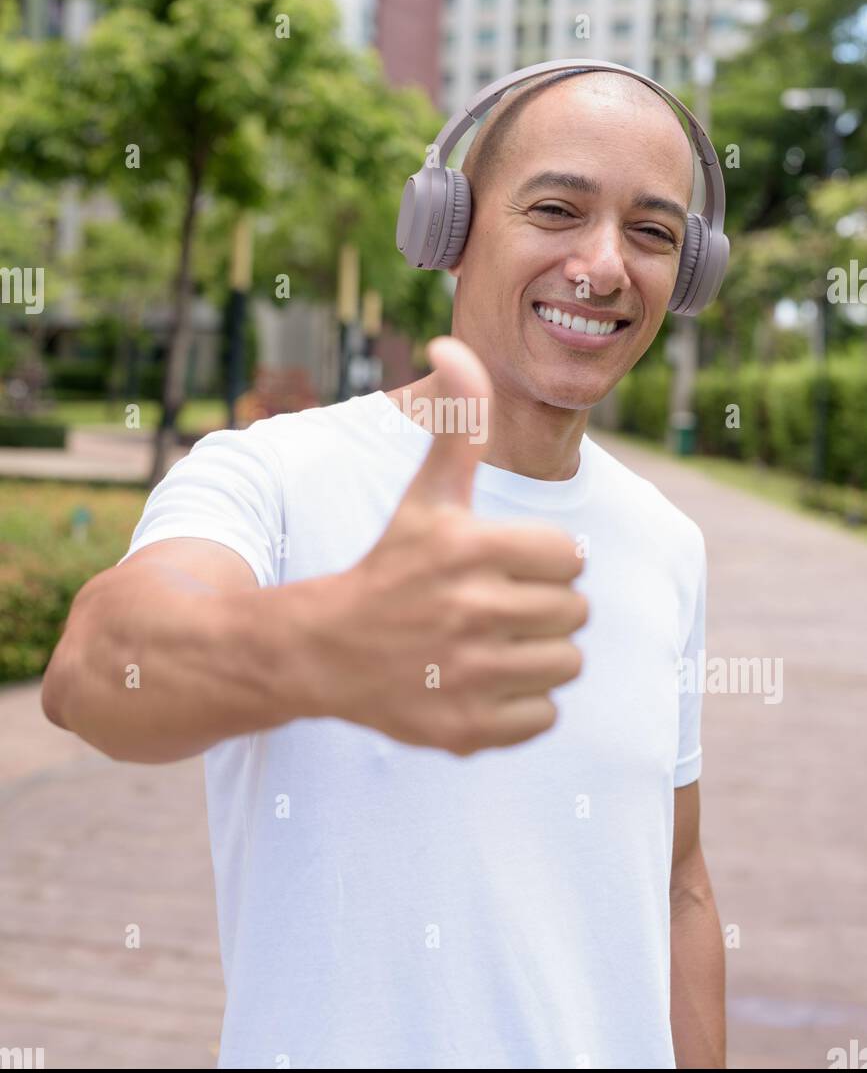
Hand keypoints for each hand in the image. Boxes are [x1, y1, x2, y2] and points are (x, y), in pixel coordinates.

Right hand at [316, 336, 586, 755]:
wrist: (322, 650)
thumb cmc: (388, 565)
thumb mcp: (425, 494)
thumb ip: (456, 422)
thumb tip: (453, 342)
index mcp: (471, 549)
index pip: (571, 557)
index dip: (544, 560)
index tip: (504, 564)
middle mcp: (471, 612)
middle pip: (574, 613)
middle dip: (544, 607)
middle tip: (495, 606)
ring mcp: (467, 675)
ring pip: (565, 665)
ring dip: (538, 656)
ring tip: (491, 644)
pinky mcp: (465, 729)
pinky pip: (544, 718)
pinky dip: (522, 706)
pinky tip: (480, 683)